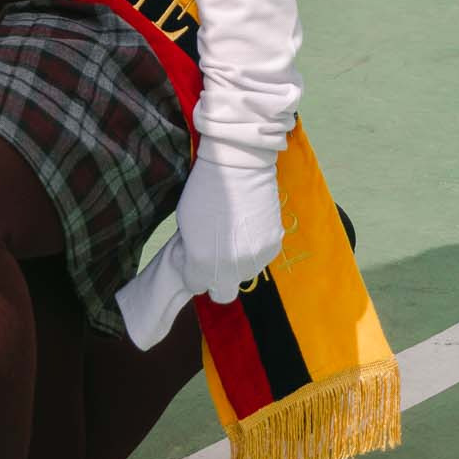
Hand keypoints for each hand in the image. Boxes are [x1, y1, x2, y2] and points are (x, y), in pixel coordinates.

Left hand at [115, 137, 284, 350]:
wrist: (239, 165)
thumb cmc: (204, 189)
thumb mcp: (184, 221)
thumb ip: (190, 251)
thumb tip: (194, 261)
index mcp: (203, 263)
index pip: (195, 286)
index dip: (192, 271)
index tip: (193, 256)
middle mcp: (231, 268)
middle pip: (222, 293)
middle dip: (215, 280)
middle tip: (212, 257)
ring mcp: (255, 259)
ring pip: (243, 276)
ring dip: (236, 264)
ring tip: (232, 234)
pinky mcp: (273, 246)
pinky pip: (260, 259)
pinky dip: (253, 250)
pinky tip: (248, 227)